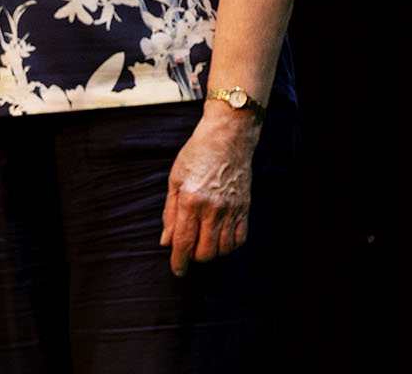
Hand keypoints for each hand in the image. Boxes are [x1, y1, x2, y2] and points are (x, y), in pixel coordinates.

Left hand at [160, 107, 259, 275]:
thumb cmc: (196, 156)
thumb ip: (169, 214)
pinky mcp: (245, 209)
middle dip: (194, 258)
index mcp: (191, 200)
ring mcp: (232, 210)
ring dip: (211, 252)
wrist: (227, 139)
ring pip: (223, 249)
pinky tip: (219, 239)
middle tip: (187, 250)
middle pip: (205, 251)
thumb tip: (166, 242)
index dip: (179, 261)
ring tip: (201, 242)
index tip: (177, 271)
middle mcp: (213, 208)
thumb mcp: (174, 181)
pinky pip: (240, 239)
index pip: (184, 241)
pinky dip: (228, 246)